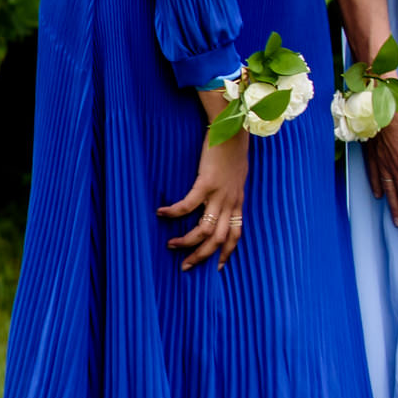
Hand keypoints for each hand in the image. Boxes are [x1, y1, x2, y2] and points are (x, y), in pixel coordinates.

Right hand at [161, 124, 250, 268]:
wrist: (234, 130)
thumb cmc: (233, 151)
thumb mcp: (235, 177)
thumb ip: (229, 191)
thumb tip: (218, 201)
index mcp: (237, 201)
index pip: (236, 234)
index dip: (227, 252)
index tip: (217, 267)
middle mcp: (231, 201)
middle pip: (220, 239)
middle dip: (203, 256)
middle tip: (186, 267)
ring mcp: (220, 193)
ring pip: (206, 229)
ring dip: (187, 241)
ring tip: (171, 245)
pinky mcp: (207, 182)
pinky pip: (188, 204)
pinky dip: (174, 212)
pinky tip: (160, 213)